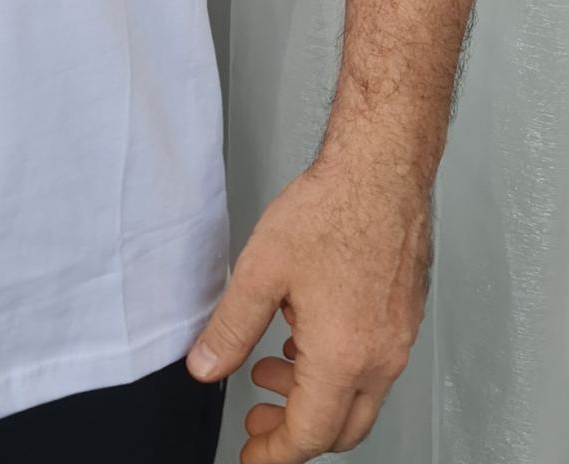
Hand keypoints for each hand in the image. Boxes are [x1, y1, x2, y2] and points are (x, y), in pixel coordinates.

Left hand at [186, 157, 431, 460]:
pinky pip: (372, 365)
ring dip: (313, 395)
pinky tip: (304, 335)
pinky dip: (336, 368)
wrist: (380, 172)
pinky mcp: (404, 316)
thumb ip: (230, 327)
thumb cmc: (330, 211)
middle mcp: (380, 356)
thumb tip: (205, 366)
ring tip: (271, 366)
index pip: (310, 433)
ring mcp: (398, 338)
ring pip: (358, 396)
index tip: (252, 455)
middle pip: (340, 427)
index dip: (275, 452)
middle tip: (258, 420)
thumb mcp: (260, 272)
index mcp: (344, 356)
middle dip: (295, 431)